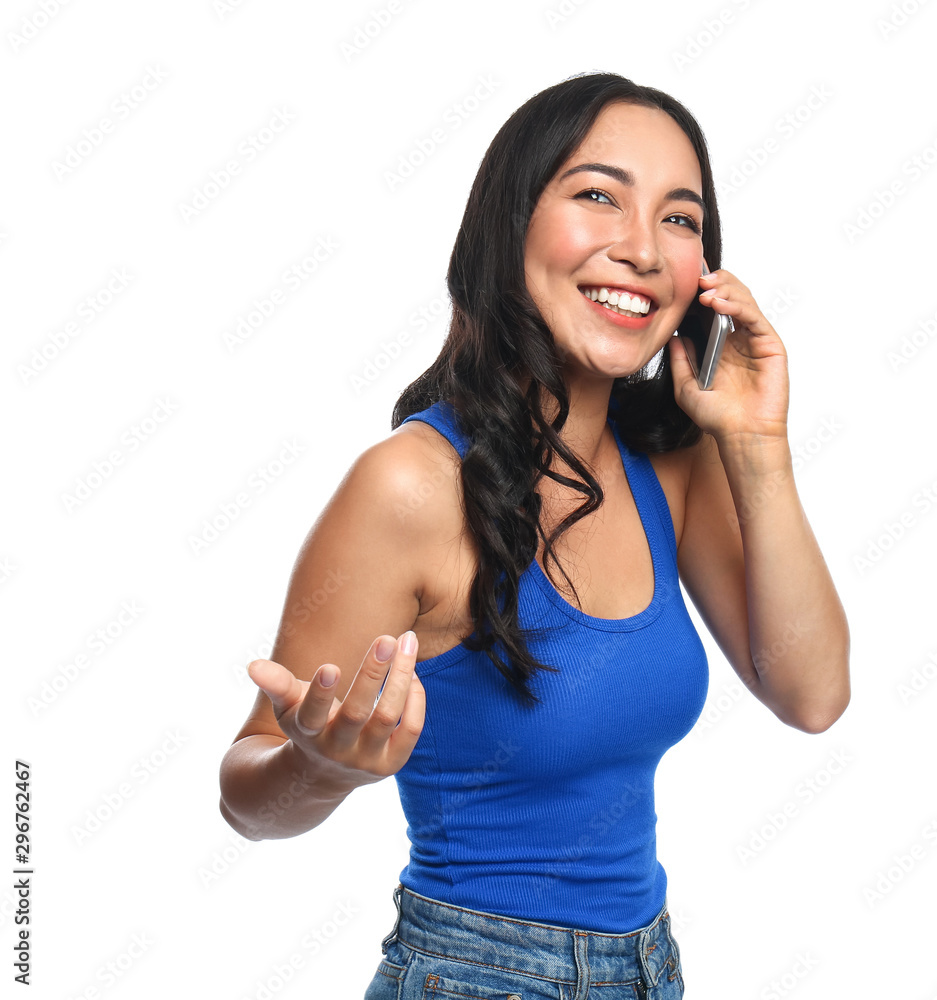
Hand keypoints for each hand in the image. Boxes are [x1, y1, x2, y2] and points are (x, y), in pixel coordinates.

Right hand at [247, 632, 424, 795]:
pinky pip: (411, 728)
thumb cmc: (307, 723)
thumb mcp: (288, 705)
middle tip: (386, 638)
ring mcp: (367, 759)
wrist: (326, 773)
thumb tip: (252, 666)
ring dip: (401, 676)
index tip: (330, 666)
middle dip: (372, 674)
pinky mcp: (393, 762)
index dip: (320, 693)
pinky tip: (411, 671)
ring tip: (407, 641)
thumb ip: (275, 683)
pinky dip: (414, 698)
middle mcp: (338, 750)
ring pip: (388, 716)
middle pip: (357, 713)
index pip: (312, 716)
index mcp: (308, 734)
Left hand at [669, 267, 789, 443]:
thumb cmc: (718, 417)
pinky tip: (718, 303)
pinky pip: (754, 317)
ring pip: (744, 301)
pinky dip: (737, 305)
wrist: (741, 436)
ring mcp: (756, 340)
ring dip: (725, 289)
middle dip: (714, 283)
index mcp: (721, 345)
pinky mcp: (771, 345)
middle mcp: (740, 339)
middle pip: (731, 297)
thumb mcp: (685, 388)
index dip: (702, 292)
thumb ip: (680, 361)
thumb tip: (671, 337)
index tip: (685, 280)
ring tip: (705, 289)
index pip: (713, 309)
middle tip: (696, 277)